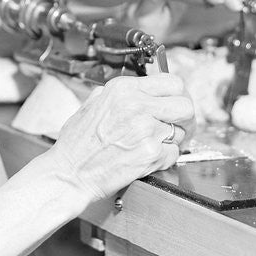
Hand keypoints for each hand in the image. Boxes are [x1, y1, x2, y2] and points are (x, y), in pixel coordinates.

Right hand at [45, 74, 193, 201]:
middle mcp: (137, 106)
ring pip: (180, 132)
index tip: (175, 103)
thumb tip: (143, 90)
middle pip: (185, 105)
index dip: (178, 95)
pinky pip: (173, 153)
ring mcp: (146, 130)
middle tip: (178, 126)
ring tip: (152, 144)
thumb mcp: (93, 103)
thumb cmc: (77, 143)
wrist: (69, 173)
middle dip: (185, 118)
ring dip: (172, 139)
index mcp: (123, 89)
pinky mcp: (150, 155)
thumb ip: (120, 94)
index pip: (172, 82)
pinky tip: (147, 158)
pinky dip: (165, 158)